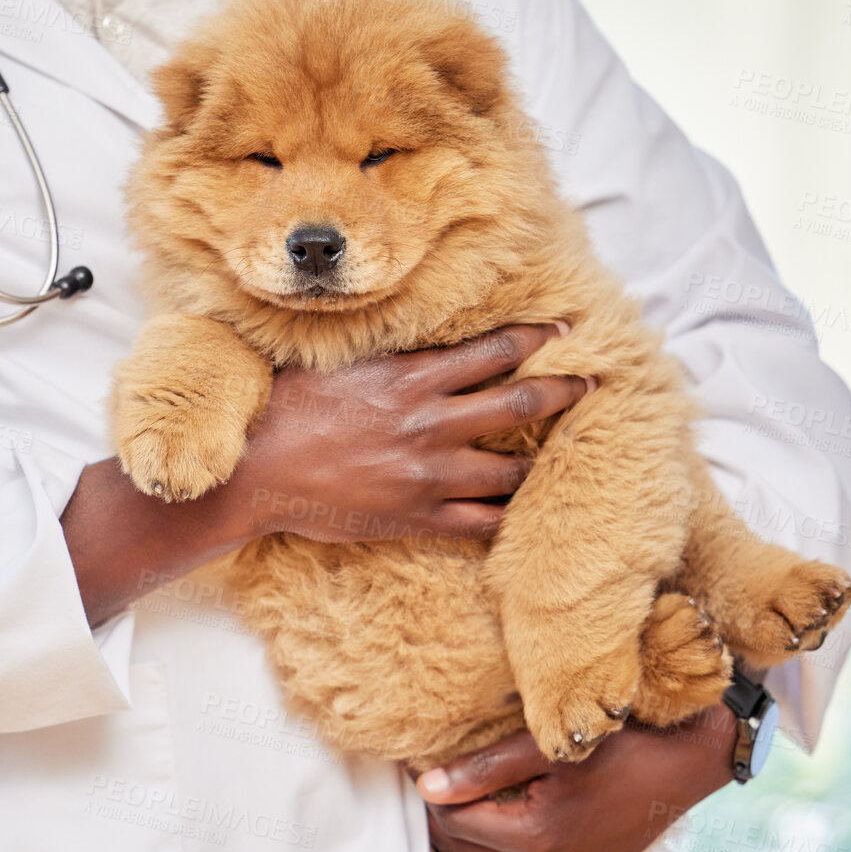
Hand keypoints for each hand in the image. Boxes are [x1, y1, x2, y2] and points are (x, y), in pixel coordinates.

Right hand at [231, 322, 593, 544]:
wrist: (259, 470)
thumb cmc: (288, 408)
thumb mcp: (339, 364)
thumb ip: (384, 353)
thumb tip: (411, 331)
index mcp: (412, 379)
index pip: (494, 351)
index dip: (536, 338)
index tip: (564, 329)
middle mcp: (430, 424)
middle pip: (520, 405)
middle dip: (563, 392)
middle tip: (592, 384)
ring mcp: (428, 475)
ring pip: (510, 471)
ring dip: (540, 462)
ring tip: (560, 458)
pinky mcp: (417, 517)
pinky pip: (480, 522)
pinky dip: (505, 518)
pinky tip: (521, 514)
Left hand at [419, 707, 738, 851]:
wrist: (684, 762)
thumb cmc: (617, 743)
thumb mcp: (543, 747)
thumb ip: (482, 769)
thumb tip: (426, 787)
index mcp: (539, 838)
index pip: (456, 826)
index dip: (431, 799)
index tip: (417, 768)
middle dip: (440, 821)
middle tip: (427, 784)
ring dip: (463, 842)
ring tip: (449, 803)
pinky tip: (487, 823)